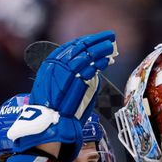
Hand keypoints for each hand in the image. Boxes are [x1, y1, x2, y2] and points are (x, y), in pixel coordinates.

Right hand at [8, 31, 116, 161]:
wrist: (49, 125)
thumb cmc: (53, 110)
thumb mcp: (55, 88)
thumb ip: (69, 76)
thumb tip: (89, 67)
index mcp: (49, 65)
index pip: (69, 47)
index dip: (85, 41)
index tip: (96, 39)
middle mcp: (55, 66)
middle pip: (78, 47)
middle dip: (96, 41)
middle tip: (110, 36)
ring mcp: (63, 73)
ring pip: (85, 55)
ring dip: (100, 49)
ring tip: (112, 47)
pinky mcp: (73, 82)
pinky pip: (88, 68)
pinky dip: (98, 63)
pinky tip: (106, 61)